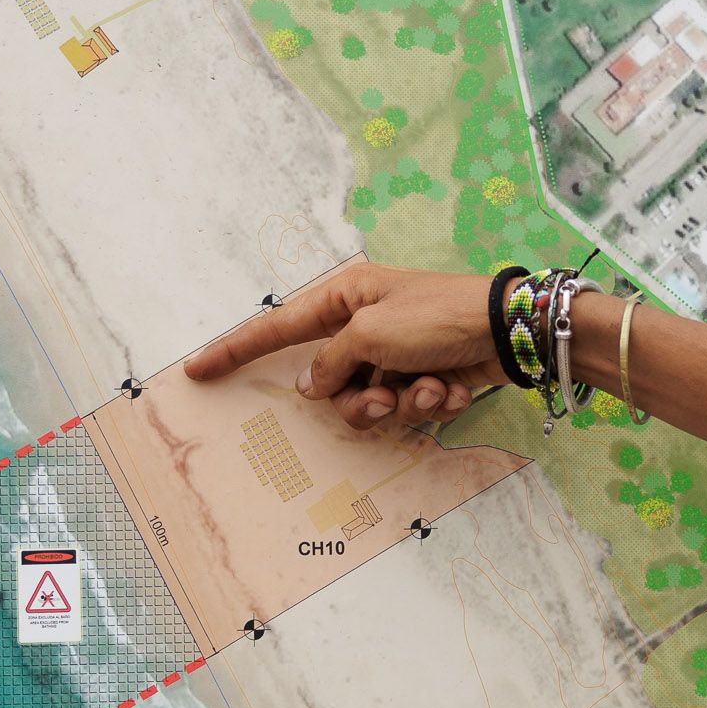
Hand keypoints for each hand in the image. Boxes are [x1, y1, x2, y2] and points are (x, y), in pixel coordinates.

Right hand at [182, 263, 502, 430]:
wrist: (509, 332)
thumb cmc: (437, 315)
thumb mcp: (372, 334)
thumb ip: (332, 363)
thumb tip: (312, 386)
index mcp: (345, 300)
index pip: (278, 329)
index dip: (236, 350)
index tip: (197, 369)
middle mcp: (365, 327)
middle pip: (329, 385)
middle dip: (359, 400)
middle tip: (385, 393)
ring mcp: (394, 356)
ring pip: (368, 404)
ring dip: (401, 404)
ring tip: (429, 387)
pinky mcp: (422, 377)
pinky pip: (406, 407)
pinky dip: (430, 402)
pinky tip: (454, 387)